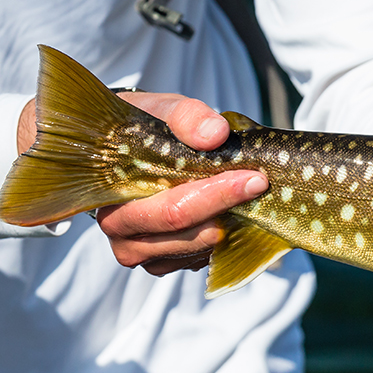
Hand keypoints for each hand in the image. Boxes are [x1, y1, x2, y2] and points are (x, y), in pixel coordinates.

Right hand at [17, 93, 266, 275]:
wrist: (131, 150)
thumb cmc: (145, 129)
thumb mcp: (162, 109)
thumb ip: (186, 116)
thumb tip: (214, 134)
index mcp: (111, 196)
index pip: (171, 210)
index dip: (216, 196)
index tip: (253, 179)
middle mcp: (120, 231)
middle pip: (186, 233)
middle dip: (228, 209)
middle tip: (260, 184)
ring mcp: (140, 252)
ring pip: (196, 251)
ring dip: (230, 227)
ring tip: (250, 197)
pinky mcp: (161, 262)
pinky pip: (198, 261)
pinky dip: (223, 242)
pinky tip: (234, 215)